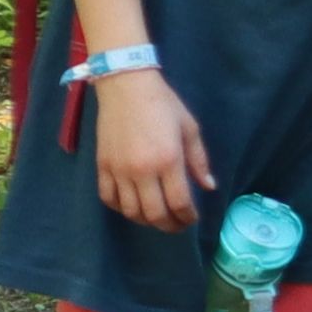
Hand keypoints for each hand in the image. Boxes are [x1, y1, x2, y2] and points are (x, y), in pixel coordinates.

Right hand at [90, 68, 208, 232]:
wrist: (126, 86)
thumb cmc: (163, 104)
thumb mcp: (189, 129)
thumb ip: (199, 161)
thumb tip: (209, 187)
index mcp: (168, 160)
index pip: (179, 202)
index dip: (187, 217)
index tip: (192, 218)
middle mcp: (142, 170)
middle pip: (155, 214)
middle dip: (169, 225)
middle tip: (177, 224)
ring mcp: (119, 170)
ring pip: (131, 211)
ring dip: (146, 221)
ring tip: (157, 217)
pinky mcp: (102, 166)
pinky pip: (108, 198)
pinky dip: (121, 208)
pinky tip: (133, 206)